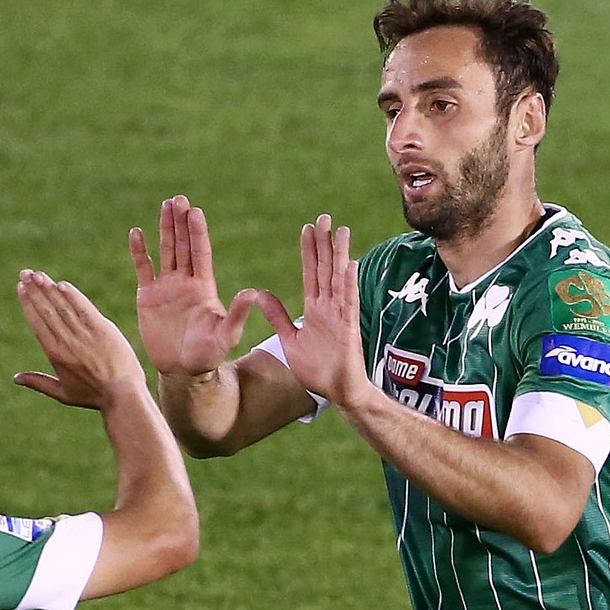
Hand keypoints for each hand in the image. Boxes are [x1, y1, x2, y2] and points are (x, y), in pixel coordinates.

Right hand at [13, 270, 146, 409]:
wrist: (123, 394)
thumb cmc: (94, 396)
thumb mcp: (63, 393)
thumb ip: (38, 382)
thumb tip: (15, 379)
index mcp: (55, 354)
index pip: (38, 323)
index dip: (28, 303)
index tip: (20, 288)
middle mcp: (67, 341)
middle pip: (47, 310)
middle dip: (34, 290)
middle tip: (24, 273)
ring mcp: (85, 334)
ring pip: (63, 306)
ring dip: (49, 288)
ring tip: (38, 274)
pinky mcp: (103, 329)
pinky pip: (84, 308)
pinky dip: (73, 296)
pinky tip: (63, 284)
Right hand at [131, 195, 266, 378]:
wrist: (183, 370)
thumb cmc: (208, 355)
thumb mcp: (226, 336)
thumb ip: (237, 314)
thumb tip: (253, 293)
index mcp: (204, 287)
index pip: (200, 253)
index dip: (198, 232)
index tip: (195, 212)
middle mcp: (186, 282)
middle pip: (184, 245)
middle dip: (181, 222)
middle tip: (179, 199)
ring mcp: (167, 287)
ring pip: (166, 250)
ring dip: (165, 228)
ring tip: (166, 205)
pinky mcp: (148, 296)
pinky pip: (143, 268)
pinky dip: (139, 251)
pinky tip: (137, 232)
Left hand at [253, 215, 371, 407]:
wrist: (337, 392)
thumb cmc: (316, 369)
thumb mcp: (289, 339)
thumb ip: (277, 316)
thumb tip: (259, 294)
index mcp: (315, 309)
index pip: (311, 273)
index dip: (309, 251)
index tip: (307, 229)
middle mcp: (329, 307)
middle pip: (326, 269)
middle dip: (325, 243)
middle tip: (324, 217)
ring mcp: (340, 316)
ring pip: (339, 279)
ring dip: (339, 255)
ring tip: (340, 230)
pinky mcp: (348, 328)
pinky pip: (348, 302)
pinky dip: (348, 283)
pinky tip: (349, 264)